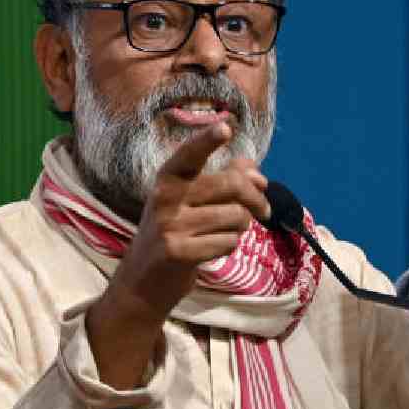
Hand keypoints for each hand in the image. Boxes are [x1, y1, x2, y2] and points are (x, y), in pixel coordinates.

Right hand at [86, 122, 270, 388]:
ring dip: (240, 228)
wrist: (143, 281)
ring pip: (235, 217)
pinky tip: (212, 249)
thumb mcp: (191, 201)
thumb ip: (224, 180)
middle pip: (231, 186)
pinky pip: (228, 242)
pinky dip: (229, 246)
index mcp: (169, 178)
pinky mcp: (177, 251)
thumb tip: (254, 170)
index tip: (225, 126)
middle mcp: (165, 197)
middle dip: (257, 198)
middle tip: (264, 210)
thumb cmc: (174, 232)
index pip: (189, 154)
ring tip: (224, 233)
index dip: (207, 140)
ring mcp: (169, 225)